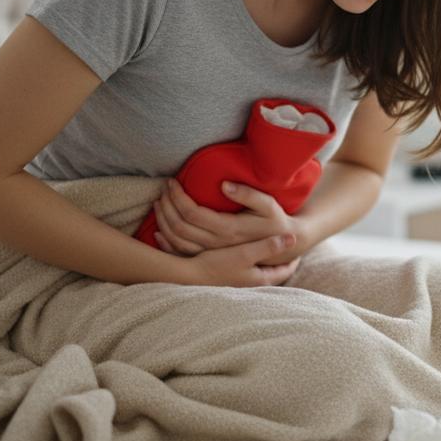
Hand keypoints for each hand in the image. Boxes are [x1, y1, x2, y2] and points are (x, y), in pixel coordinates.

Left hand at [152, 178, 303, 263]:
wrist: (282, 247)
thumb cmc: (275, 221)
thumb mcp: (268, 206)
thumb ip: (248, 194)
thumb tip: (224, 184)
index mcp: (228, 230)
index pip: (193, 213)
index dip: (178, 197)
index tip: (172, 181)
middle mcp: (217, 244)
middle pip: (180, 226)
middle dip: (167, 205)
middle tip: (164, 188)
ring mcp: (211, 254)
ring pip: (176, 240)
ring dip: (163, 220)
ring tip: (159, 202)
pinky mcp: (209, 259)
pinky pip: (180, 253)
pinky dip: (165, 241)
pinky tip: (158, 231)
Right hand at [179, 234, 302, 286]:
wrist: (188, 275)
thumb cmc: (217, 265)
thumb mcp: (246, 254)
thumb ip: (268, 246)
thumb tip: (293, 238)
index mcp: (260, 279)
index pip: (285, 271)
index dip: (293, 259)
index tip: (299, 247)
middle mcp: (251, 282)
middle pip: (273, 271)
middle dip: (281, 259)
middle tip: (288, 245)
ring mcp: (239, 280)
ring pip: (259, 269)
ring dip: (266, 259)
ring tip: (272, 246)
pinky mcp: (227, 275)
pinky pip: (246, 266)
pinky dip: (251, 258)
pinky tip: (248, 247)